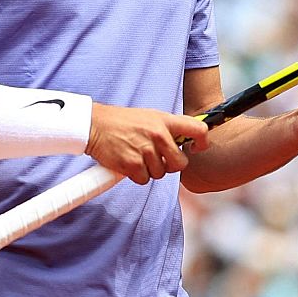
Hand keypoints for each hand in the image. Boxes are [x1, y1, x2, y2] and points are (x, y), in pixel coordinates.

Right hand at [86, 104, 209, 185]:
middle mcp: (158, 135)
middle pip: (180, 163)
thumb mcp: (150, 116)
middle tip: (158, 158)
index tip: (195, 147)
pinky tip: (129, 162)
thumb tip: (189, 139)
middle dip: (171, 165)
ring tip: (138, 155)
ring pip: (160, 173)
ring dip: (150, 169)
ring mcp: (145, 150)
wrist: (95, 125)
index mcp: (165, 121)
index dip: (202, 142)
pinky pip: (144, 180)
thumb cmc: (123, 122)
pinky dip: (137, 175)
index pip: (198, 129)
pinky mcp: (132, 165)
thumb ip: (169, 127)